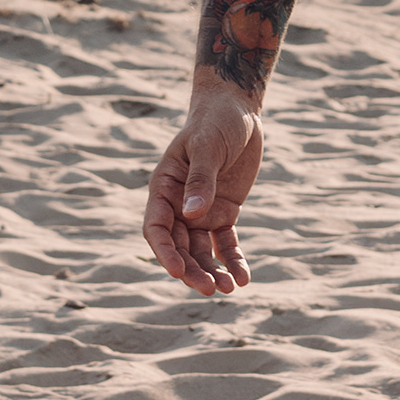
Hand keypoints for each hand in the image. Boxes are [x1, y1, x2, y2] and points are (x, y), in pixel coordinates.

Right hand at [143, 77, 266, 295]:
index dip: (164, 252)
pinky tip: (243, 277)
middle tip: (209, 289)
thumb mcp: (208, 147)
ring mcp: (201, 211)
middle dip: (191, 269)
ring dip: (212, 271)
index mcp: (164, 187)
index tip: (177, 271)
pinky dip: (233, 260)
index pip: (156, 227)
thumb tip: (192, 216)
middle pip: (178, 246)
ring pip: (201, 250)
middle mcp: (178, 205)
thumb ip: (200, 181)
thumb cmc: (215, 122)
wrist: (237, 110)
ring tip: (229, 289)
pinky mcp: (224, 212)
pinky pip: (226, 243)